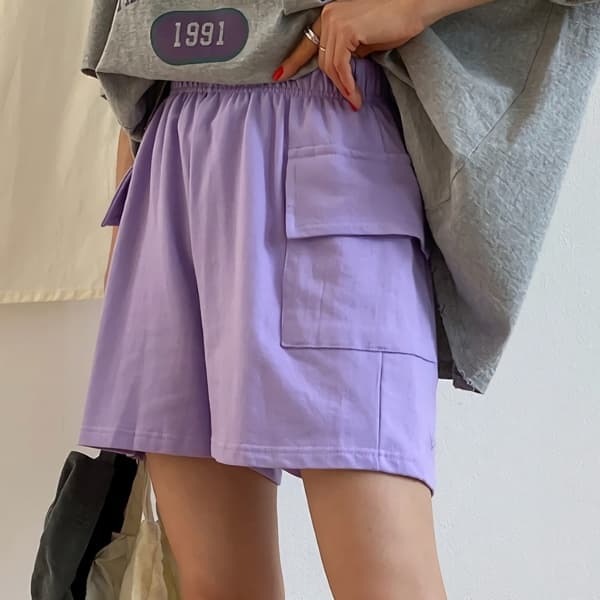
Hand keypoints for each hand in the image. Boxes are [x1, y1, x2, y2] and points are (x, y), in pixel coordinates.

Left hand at [274, 0, 430, 109]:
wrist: (415, 5)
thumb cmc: (396, 21)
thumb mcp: (365, 39)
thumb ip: (350, 50)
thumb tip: (345, 67)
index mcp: (330, 15)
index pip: (308, 42)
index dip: (293, 61)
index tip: (279, 75)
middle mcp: (329, 15)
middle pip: (321, 59)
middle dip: (333, 83)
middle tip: (347, 99)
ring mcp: (335, 22)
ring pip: (330, 66)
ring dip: (343, 87)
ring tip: (354, 100)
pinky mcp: (345, 31)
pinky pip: (340, 67)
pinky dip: (347, 84)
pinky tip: (354, 95)